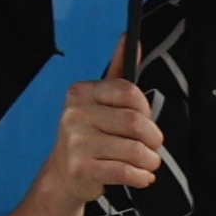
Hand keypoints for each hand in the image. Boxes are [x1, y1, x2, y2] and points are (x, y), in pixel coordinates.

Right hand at [45, 72, 165, 202]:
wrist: (63, 176)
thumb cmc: (89, 135)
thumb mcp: (101, 101)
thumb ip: (117, 71)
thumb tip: (130, 38)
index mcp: (81, 93)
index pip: (128, 92)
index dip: (145, 108)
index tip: (144, 118)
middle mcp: (74, 114)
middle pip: (135, 122)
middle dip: (153, 138)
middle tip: (152, 146)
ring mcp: (76, 142)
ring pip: (134, 150)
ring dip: (150, 161)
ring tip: (147, 163)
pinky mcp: (81, 168)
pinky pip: (125, 172)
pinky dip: (141, 177)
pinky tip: (141, 177)